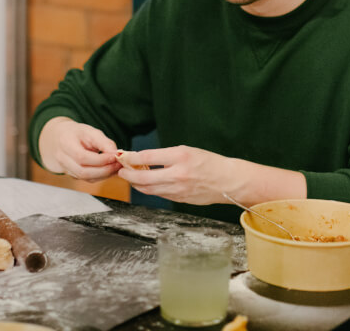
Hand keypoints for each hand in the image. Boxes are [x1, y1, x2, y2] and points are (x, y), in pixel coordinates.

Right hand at [38, 117, 121, 181]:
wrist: (60, 139)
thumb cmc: (76, 134)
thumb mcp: (90, 131)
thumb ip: (103, 142)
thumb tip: (116, 154)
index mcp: (65, 144)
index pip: (82, 157)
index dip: (100, 159)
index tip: (115, 156)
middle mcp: (63, 159)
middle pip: (83, 172)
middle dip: (104, 170)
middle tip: (119, 164)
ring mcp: (66, 169)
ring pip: (86, 178)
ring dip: (104, 175)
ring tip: (116, 167)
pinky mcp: (73, 175)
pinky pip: (88, 180)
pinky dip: (101, 176)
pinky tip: (110, 170)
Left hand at [117, 145, 237, 204]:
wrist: (228, 181)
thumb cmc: (209, 162)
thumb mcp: (188, 151)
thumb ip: (166, 156)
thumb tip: (143, 160)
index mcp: (180, 156)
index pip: (147, 157)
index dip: (131, 158)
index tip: (123, 156)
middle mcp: (178, 174)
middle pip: (143, 178)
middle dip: (128, 175)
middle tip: (121, 171)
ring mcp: (178, 189)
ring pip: (148, 189)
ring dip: (136, 184)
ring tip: (131, 178)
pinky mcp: (180, 200)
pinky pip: (159, 195)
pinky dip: (149, 190)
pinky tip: (146, 185)